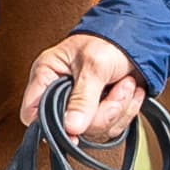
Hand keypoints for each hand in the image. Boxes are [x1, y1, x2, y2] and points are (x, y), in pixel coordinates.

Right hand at [20, 31, 145, 144]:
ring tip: (125, 84)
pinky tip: (128, 90)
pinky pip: (111, 129)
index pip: (32, 112)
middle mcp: (60, 94)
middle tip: (114, 88)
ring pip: (94, 131)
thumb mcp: (94, 65)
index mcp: (47, 75)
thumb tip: (71, 127)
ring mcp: (81, 107)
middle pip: (70, 127)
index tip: (73, 128)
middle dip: (101, 112)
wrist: (138, 38)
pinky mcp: (99, 114)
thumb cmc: (108, 40)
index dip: (48, 125)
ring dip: (118, 108)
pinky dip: (126, 110)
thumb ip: (82, 98)